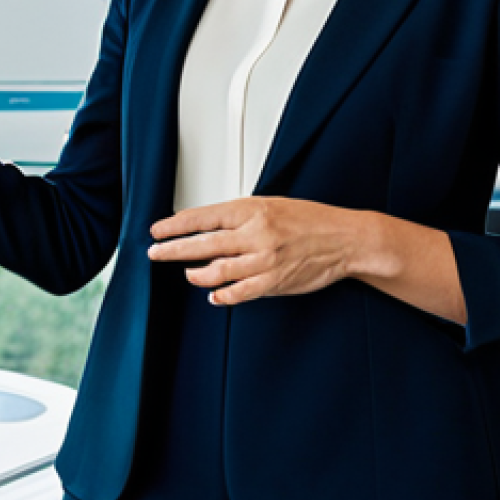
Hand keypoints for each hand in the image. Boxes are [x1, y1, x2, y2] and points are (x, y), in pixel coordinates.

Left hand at [147, 197, 361, 305]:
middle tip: (155, 253)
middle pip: (202, 244)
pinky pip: (240, 292)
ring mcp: (264, 260)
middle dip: (173, 250)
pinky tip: (213, 294)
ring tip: (187, 273)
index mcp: (251, 210)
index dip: (175, 225)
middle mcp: (255, 234)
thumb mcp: (270, 205)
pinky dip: (223, 295)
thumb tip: (207, 224)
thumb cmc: (308, 219)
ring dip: (196, 274)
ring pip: (217, 270)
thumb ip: (239, 215)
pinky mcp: (274, 281)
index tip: (157, 230)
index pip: (202, 217)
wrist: (344, 238)